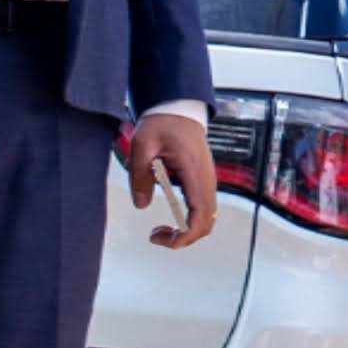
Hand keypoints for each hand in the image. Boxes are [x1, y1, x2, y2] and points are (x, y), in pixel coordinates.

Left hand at [123, 108, 218, 249]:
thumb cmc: (164, 123)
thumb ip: (140, 176)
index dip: (184, 235)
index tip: (163, 238)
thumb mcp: (142, 145)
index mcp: (194, 172)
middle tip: (157, 235)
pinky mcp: (203, 181)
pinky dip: (189, 221)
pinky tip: (171, 216)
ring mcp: (207, 181)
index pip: (200, 215)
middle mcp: (206, 180)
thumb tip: (141, 204)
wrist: (178, 109)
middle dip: (184, 238)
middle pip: (207, 223)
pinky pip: (203, 209)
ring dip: (186, 230)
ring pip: (207, 219)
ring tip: (161, 229)